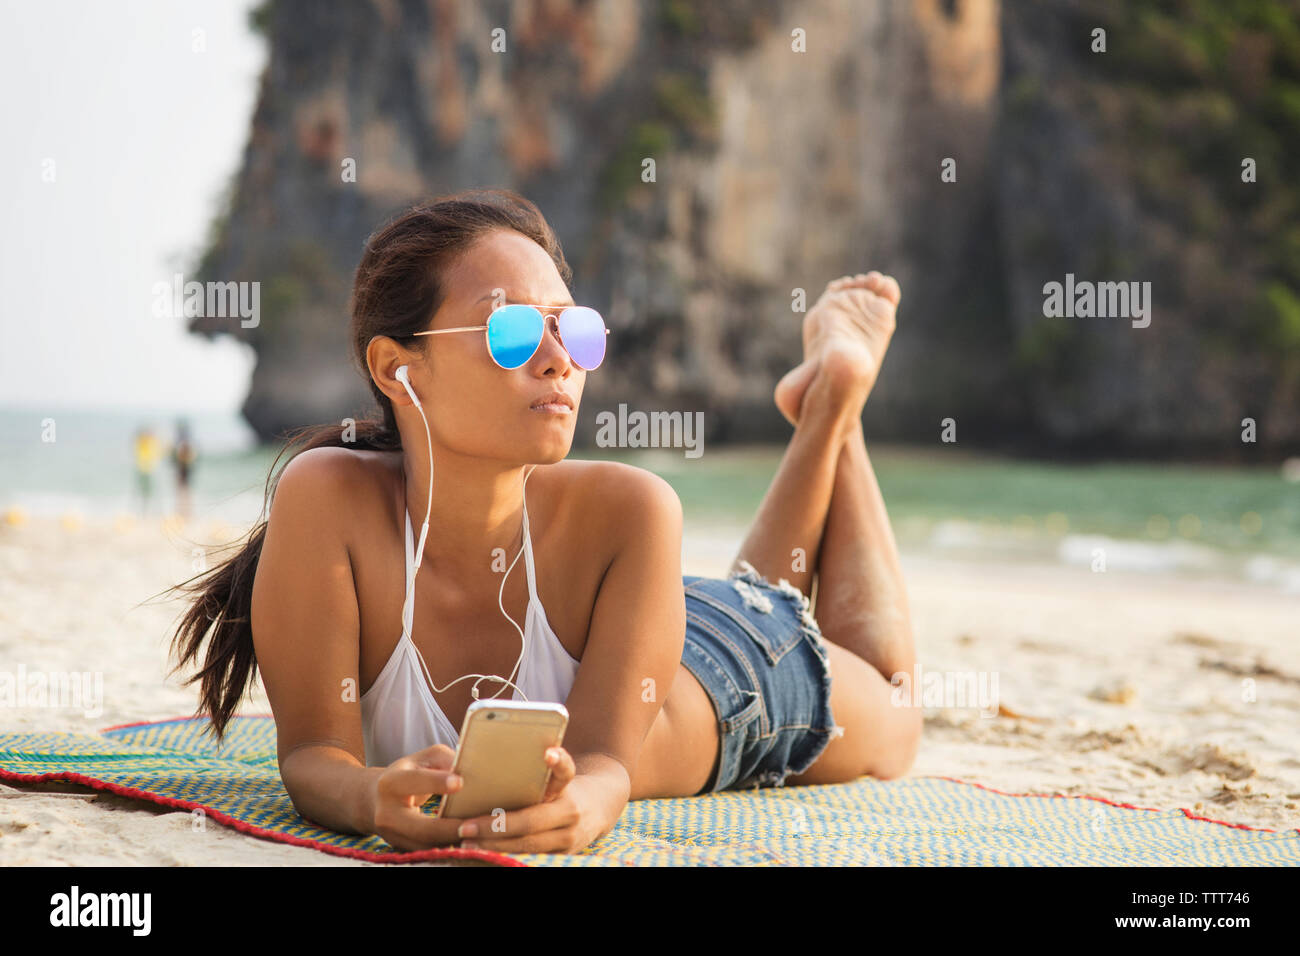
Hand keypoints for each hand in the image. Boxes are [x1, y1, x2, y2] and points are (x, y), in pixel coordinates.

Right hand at [368, 743, 474, 850]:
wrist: (377, 801)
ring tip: (482, 837)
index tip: (460, 783)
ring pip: (428, 846)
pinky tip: (472, 845)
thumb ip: (446, 760)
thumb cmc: (410, 773)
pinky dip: (451, 850)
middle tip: (478, 825)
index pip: (414, 781)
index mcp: (391, 783)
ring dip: (455, 843)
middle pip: (422, 828)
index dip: (437, 782)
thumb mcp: (424, 759)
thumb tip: (471, 771)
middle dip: (451, 829)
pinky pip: (429, 854)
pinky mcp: (403, 851)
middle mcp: (388, 814)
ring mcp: (394, 838)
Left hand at [456, 747, 619, 853]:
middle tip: (465, 827)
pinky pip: (528, 858)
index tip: (547, 753)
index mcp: (567, 786)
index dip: (558, 761)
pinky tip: (481, 852)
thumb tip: (481, 765)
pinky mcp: (561, 856)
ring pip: (527, 845)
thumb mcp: (554, 778)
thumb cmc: (560, 788)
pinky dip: (503, 855)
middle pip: (531, 820)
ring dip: (493, 845)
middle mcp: (571, 812)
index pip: (566, 771)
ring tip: (466, 843)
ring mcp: (568, 838)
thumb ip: (532, 773)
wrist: (596, 810)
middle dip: (495, 826)